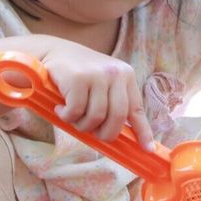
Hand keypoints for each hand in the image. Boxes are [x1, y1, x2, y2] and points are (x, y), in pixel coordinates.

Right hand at [37, 39, 154, 148]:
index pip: (137, 108)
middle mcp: (115, 73)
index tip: (147, 149)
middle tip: (93, 133)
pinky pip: (76, 111)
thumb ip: (112, 104)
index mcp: (126, 75)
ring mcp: (97, 75)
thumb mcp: (102, 84)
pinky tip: (60, 109)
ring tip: (73, 117)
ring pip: (96, 117)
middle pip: (118, 117)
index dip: (143, 131)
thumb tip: (118, 136)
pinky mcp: (78, 78)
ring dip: (82, 125)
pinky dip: (67, 117)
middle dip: (106, 133)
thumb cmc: (78, 75)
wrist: (52, 51)